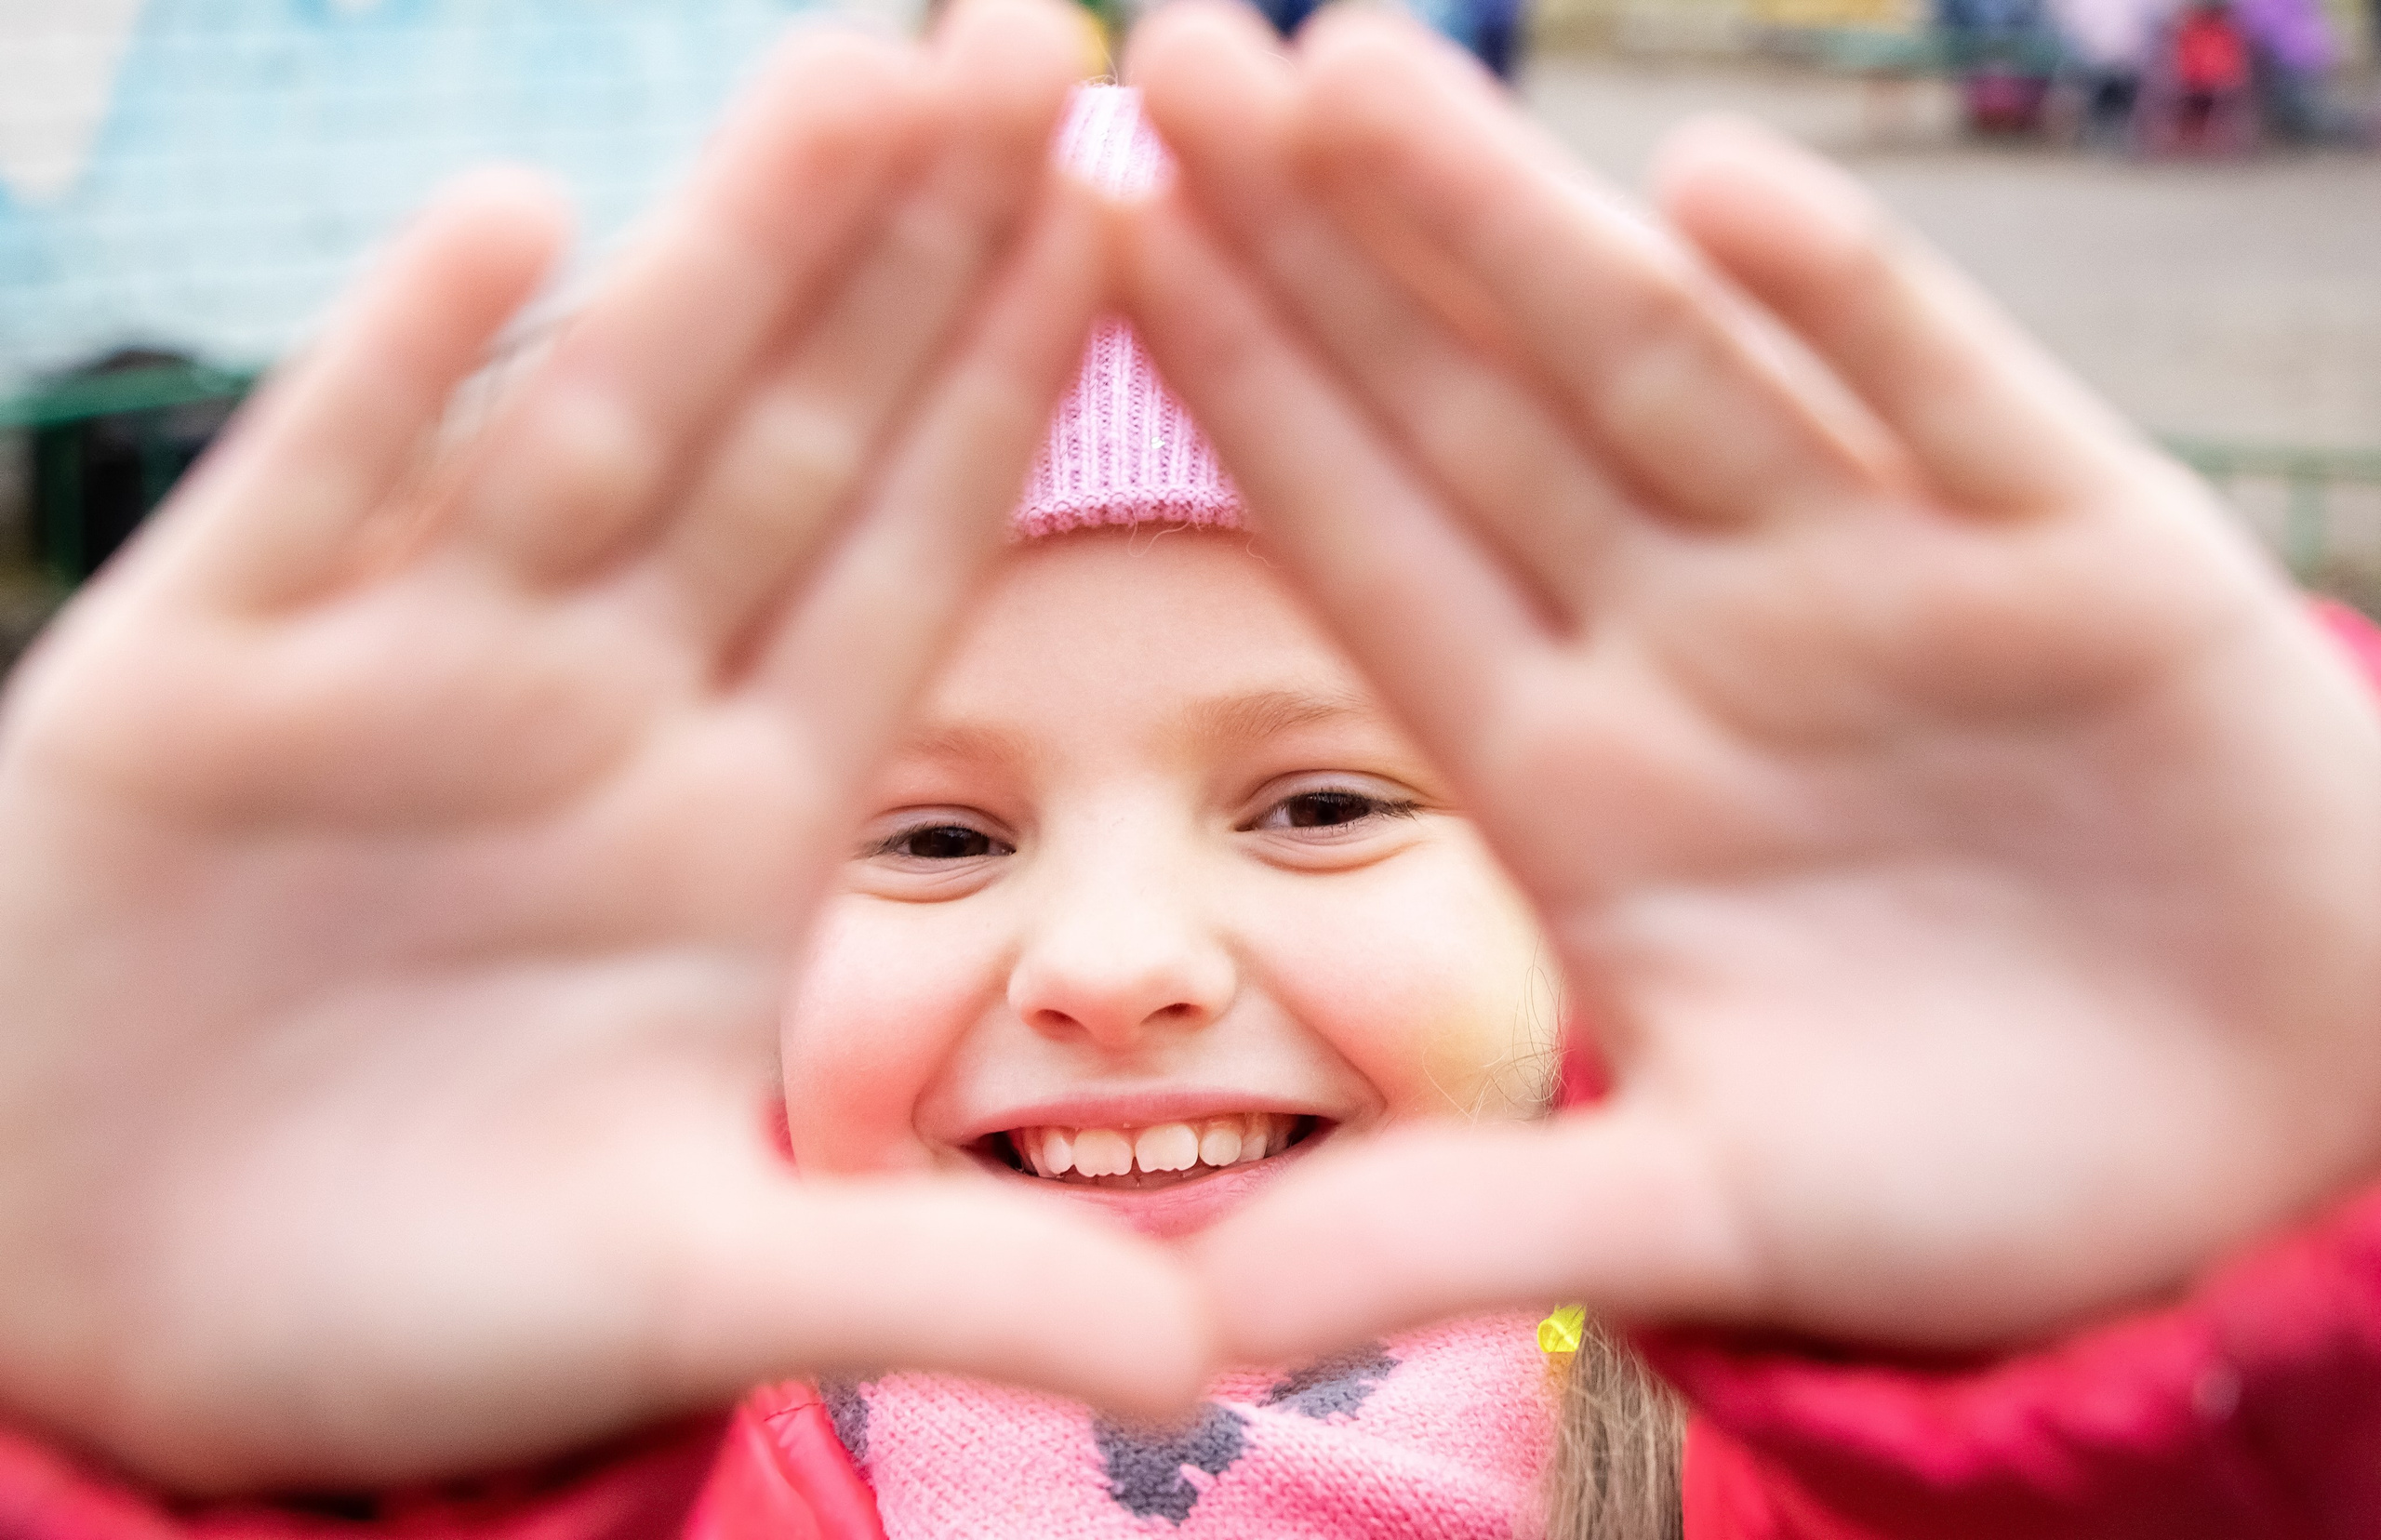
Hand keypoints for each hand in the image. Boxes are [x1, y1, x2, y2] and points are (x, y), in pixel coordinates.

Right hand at [0, 1, 1207, 1492]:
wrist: (120, 1328)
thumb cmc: (414, 1309)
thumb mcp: (698, 1293)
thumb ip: (943, 1286)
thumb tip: (1208, 1371)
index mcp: (742, 817)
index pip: (915, 551)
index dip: (1024, 379)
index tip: (1145, 205)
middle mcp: (600, 705)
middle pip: (790, 431)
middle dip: (918, 243)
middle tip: (1053, 35)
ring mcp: (406, 670)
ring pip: (592, 418)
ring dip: (723, 248)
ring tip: (865, 70)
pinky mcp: (196, 679)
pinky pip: (320, 489)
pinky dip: (400, 368)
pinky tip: (511, 214)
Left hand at [1121, 8, 2380, 1362]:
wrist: (2276, 1157)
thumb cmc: (1980, 1176)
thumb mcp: (1702, 1216)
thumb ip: (1459, 1231)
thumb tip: (1179, 1333)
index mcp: (1575, 765)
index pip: (1361, 543)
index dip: (1232, 392)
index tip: (1091, 236)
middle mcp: (1694, 632)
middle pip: (1473, 404)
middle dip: (1325, 241)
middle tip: (1166, 60)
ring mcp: (1874, 570)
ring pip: (1661, 362)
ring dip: (1516, 222)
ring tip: (1356, 70)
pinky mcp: (2081, 548)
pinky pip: (1942, 399)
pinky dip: (1849, 305)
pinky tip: (1713, 193)